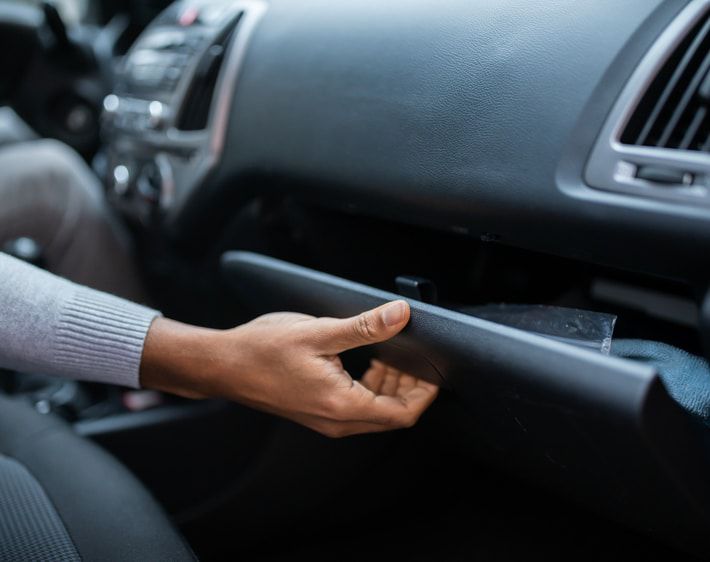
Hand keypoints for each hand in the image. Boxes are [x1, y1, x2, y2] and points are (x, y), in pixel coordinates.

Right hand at [140, 300, 438, 436]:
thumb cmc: (262, 350)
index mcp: (342, 404)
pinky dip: (371, 387)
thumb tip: (400, 315)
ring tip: (391, 355)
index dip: (425, 393)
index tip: (433, 370)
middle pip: (392, 415)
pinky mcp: (318, 412)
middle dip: (410, 388)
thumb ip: (365, 326)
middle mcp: (337, 420)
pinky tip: (367, 362)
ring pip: (375, 411)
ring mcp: (327, 419)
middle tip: (413, 356)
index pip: (402, 413)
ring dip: (390, 387)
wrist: (223, 365)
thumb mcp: (319, 331)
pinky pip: (357, 407)